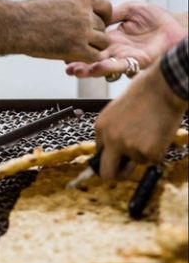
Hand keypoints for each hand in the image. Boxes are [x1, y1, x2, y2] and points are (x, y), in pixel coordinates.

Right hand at [19, 0, 111, 61]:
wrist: (15, 25)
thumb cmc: (25, 16)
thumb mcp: (52, 4)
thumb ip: (66, 10)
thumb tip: (67, 18)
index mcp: (79, 1)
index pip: (105, 7)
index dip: (103, 17)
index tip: (95, 25)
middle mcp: (84, 15)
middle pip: (102, 27)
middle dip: (93, 35)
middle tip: (77, 43)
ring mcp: (82, 32)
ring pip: (103, 43)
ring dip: (92, 48)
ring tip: (76, 51)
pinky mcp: (76, 49)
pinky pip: (95, 57)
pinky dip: (88, 59)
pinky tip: (74, 58)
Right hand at [66, 1, 186, 77]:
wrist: (175, 25)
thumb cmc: (155, 16)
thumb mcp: (129, 9)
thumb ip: (112, 14)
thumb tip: (94, 16)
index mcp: (110, 40)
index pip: (89, 47)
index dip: (77, 51)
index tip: (65, 53)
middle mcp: (115, 52)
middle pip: (92, 62)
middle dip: (78, 67)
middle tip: (67, 68)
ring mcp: (125, 59)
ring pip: (103, 68)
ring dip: (89, 71)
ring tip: (77, 71)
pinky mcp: (137, 62)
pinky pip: (121, 67)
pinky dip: (109, 68)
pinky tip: (98, 67)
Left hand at [95, 61, 186, 178]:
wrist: (162, 87)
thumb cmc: (144, 93)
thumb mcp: (116, 110)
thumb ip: (112, 129)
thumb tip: (114, 147)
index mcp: (101, 128)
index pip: (100, 153)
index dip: (112, 156)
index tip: (118, 160)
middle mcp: (110, 140)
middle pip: (107, 172)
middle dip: (117, 174)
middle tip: (127, 170)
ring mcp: (128, 147)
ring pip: (136, 162)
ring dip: (144, 153)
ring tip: (151, 132)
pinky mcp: (147, 152)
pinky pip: (152, 160)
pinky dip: (157, 151)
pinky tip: (159, 134)